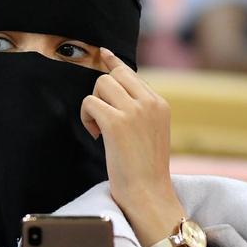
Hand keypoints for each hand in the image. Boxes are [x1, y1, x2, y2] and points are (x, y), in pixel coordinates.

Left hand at [79, 50, 208, 246]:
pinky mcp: (117, 123)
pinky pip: (90, 102)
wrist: (148, 193)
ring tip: (100, 130)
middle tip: (102, 120)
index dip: (113, 64)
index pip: (131, 73)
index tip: (103, 53)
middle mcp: (150, 102)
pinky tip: (96, 135)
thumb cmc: (144, 170)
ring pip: (100, 85)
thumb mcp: (150, 133)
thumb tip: (113, 91)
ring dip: (92, 106)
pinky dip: (86, 118)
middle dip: (101, 95)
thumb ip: (139, 111)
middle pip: (113, 75)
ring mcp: (135, 111)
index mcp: (160, 104)